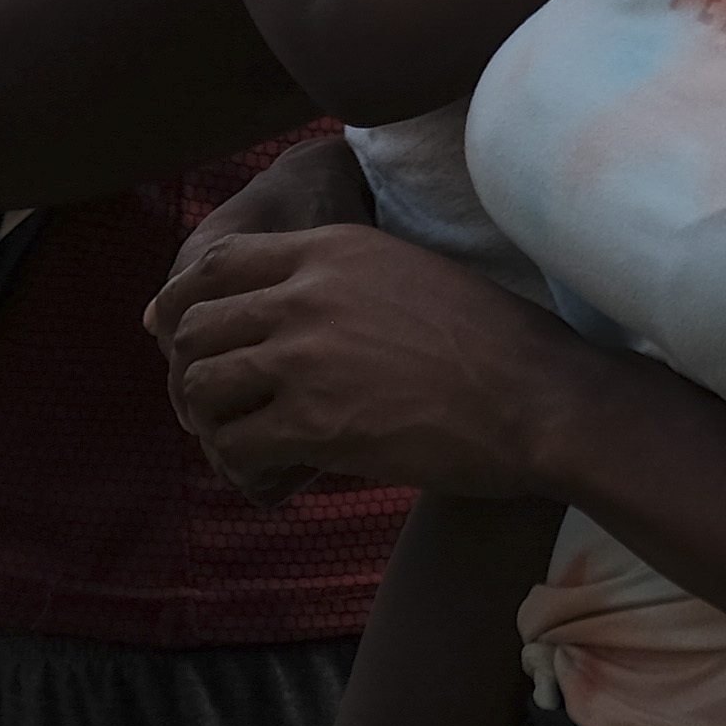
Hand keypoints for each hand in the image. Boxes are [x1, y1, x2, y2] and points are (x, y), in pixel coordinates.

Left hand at [155, 220, 584, 502]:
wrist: (538, 399)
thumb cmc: (493, 342)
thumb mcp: (409, 274)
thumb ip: (339, 284)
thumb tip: (285, 315)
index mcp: (333, 250)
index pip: (216, 263)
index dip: (187, 303)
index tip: (190, 338)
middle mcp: (308, 294)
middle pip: (196, 326)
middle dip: (194, 370)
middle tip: (219, 405)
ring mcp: (307, 358)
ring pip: (203, 387)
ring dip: (212, 421)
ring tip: (243, 441)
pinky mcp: (314, 424)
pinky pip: (235, 447)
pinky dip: (241, 467)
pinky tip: (272, 475)